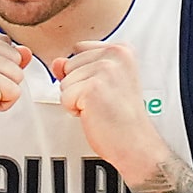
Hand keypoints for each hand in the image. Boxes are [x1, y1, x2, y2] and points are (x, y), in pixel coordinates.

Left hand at [45, 39, 166, 186]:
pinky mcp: (93, 87)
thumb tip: (56, 62)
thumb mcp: (102, 83)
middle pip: (69, 64)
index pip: (79, 50)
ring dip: (77, 99)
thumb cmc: (122, 118)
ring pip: (65, 81)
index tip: (106, 88)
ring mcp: (105, 70)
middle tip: (104, 100)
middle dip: (79, 86)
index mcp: (122, 50)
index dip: (85, 73)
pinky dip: (75, 110)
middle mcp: (115, 55)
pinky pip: (64, 97)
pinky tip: (95, 114)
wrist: (135, 143)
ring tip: (100, 107)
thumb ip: (78, 66)